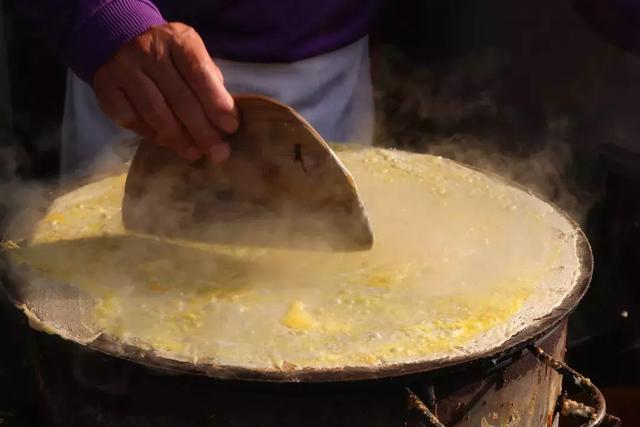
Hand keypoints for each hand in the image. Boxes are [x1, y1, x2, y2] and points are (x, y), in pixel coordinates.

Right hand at [93, 22, 236, 161]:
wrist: (117, 35)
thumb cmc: (167, 52)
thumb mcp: (191, 52)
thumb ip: (208, 79)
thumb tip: (224, 117)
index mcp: (177, 41)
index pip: (199, 73)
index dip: (216, 102)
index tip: (231, 127)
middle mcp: (148, 52)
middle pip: (179, 98)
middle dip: (202, 130)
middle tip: (218, 153)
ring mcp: (124, 70)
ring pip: (154, 112)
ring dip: (178, 139)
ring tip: (194, 154)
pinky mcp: (106, 88)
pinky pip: (130, 119)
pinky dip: (150, 134)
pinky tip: (165, 142)